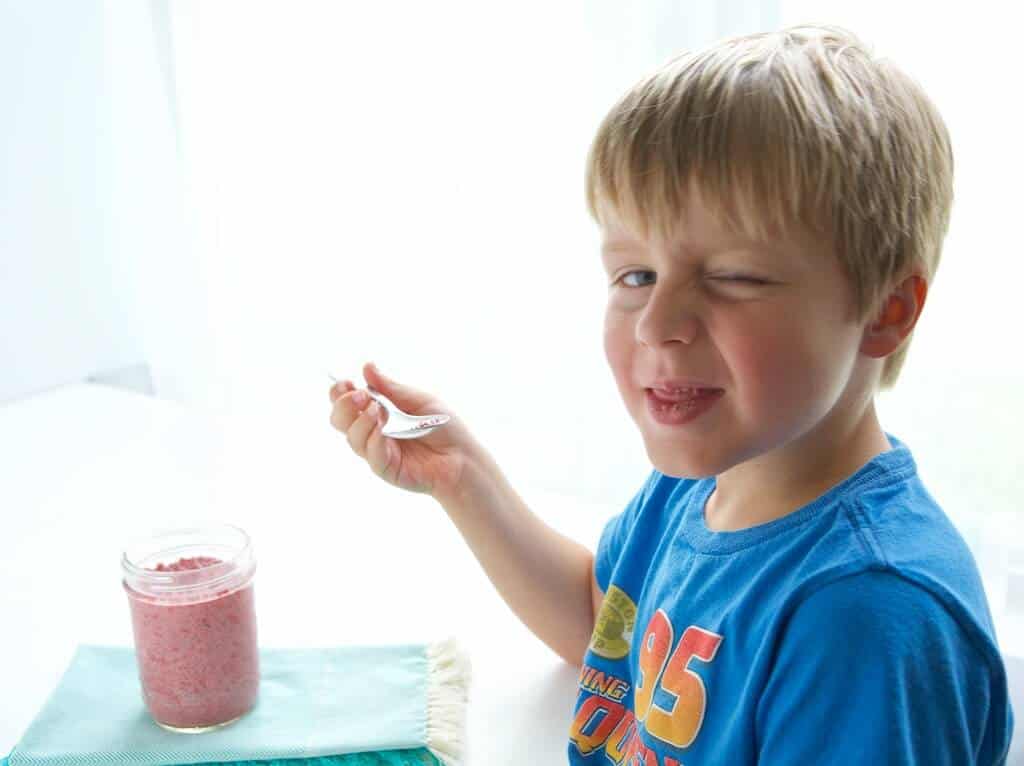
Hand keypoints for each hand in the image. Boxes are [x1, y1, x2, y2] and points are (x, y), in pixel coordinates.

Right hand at [328, 362, 484, 501]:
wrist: (462, 455)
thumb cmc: (442, 426)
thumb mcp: (418, 399)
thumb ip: (391, 388)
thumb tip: (367, 367)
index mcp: (376, 411)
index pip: (346, 402)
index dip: (339, 392)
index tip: (347, 382)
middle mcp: (372, 431)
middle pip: (339, 420)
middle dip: (344, 405)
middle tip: (362, 396)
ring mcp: (377, 451)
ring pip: (352, 437)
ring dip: (362, 421)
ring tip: (379, 410)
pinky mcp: (386, 468)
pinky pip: (372, 455)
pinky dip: (375, 440)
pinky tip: (385, 430)